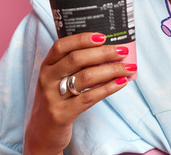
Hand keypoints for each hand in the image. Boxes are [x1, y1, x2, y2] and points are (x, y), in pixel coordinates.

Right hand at [23, 32, 136, 154]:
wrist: (41, 133)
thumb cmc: (57, 101)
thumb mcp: (58, 80)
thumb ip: (75, 66)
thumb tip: (108, 52)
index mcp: (47, 66)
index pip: (62, 45)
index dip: (82, 39)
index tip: (103, 36)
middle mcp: (47, 79)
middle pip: (77, 59)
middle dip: (103, 53)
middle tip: (123, 51)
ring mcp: (53, 97)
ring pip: (86, 77)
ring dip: (111, 70)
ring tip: (129, 67)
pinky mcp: (62, 114)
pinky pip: (89, 97)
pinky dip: (108, 88)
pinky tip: (121, 83)